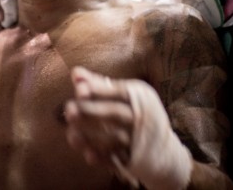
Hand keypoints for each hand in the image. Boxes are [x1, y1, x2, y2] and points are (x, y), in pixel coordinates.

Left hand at [65, 67, 191, 189]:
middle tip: (69, 109)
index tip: (78, 88)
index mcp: (141, 97)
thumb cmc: (137, 114)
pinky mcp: (134, 161)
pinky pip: (117, 159)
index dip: (99, 90)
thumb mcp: (128, 96)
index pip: (120, 92)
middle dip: (91, 111)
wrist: (163, 150)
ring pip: (114, 138)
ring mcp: (139, 141)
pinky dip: (102, 157)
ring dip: (91, 136)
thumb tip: (75, 72)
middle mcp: (143, 118)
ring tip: (71, 133)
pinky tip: (86, 154)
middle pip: (115, 113)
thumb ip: (100, 84)